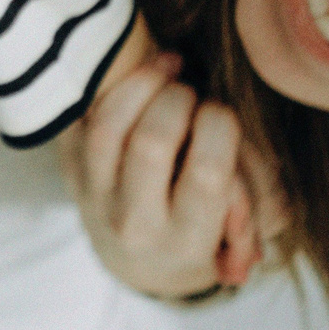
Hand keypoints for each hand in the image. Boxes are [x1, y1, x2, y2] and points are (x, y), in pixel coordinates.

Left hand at [61, 45, 285, 298]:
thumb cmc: (205, 234)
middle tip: (190, 94)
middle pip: (152, 143)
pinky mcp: (69, 172)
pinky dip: (107, 88)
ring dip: (141, 82)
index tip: (221, 115)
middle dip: (179, 100)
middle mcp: (135, 223)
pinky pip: (78, 117)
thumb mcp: (242, 230)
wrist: (139, 264)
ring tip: (168, 65)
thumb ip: (259, 196)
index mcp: (187, 240)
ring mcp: (94, 198)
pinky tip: (136, 76)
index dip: (220, 127)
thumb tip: (249, 157)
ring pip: (108, 125)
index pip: (208, 174)